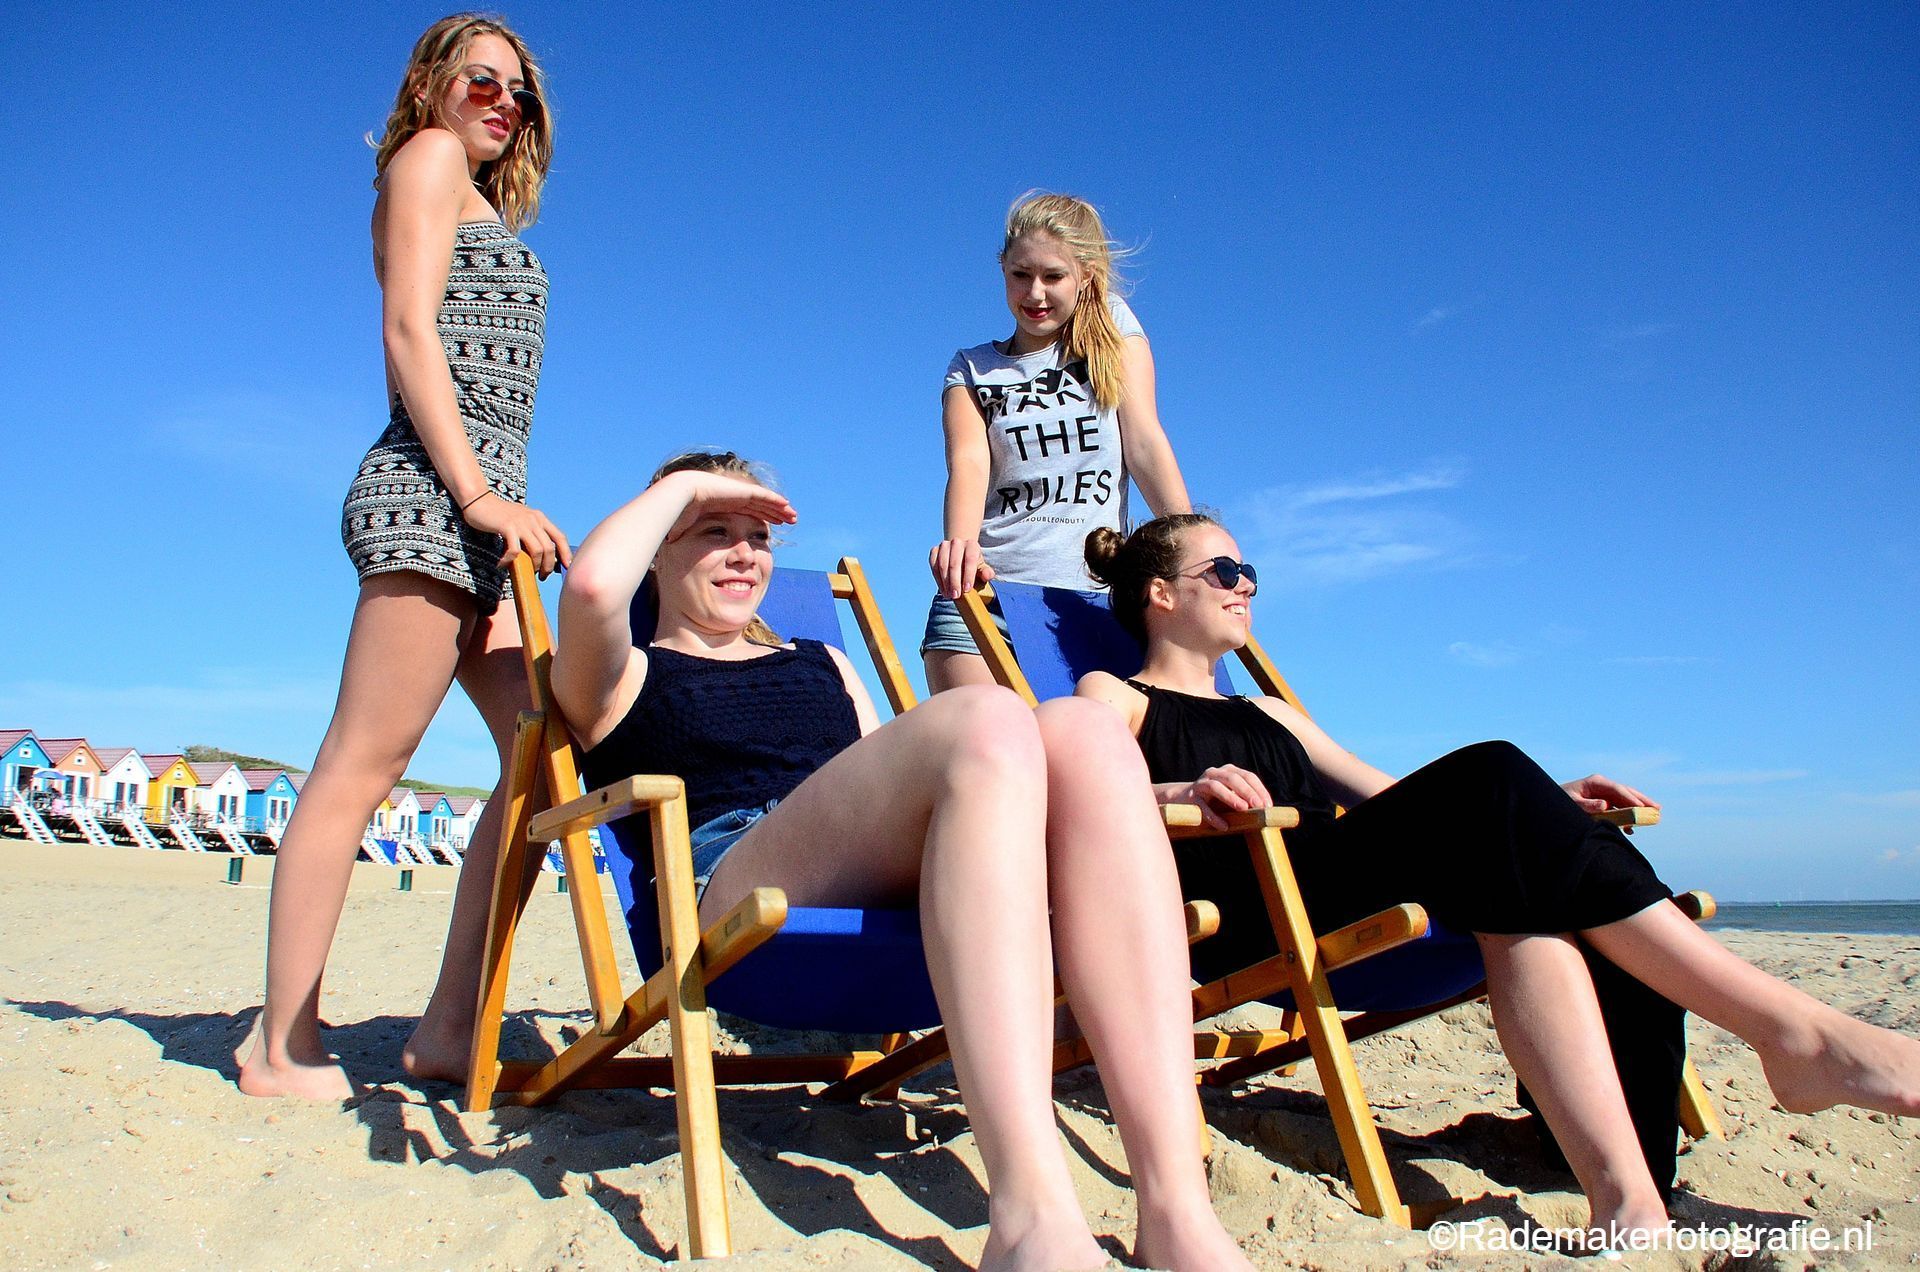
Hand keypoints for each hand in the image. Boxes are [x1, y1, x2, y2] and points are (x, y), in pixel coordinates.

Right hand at [464, 493, 572, 577]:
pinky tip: (502, 565)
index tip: (567, 566)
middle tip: (542, 576)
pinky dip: (510, 561)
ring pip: (537, 551)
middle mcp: (534, 519)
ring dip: (534, 566)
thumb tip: (542, 555)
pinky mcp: (508, 527)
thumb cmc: (500, 515)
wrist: (479, 501)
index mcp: (540, 518)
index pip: (560, 537)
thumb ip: (533, 532)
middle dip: (548, 566)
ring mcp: (521, 523)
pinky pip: (515, 550)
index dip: (566, 553)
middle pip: (549, 548)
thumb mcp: (522, 520)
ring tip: (528, 572)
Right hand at [663, 470, 797, 536]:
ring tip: (793, 517)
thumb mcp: (687, 531)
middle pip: (760, 507)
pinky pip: (764, 497)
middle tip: (789, 521)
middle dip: (775, 514)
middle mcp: (733, 498)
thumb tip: (674, 549)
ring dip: (780, 509)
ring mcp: (738, 493)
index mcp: (724, 507)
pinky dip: (776, 502)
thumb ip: (689, 539)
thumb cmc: (679, 514)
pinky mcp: (742, 491)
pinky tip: (787, 507)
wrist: (679, 497)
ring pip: (765, 502)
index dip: (760, 519)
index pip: (747, 513)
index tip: (770, 529)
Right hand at [928, 538, 995, 598]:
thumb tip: (987, 576)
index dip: (968, 575)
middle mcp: (957, 542)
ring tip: (949, 595)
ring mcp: (944, 545)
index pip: (970, 559)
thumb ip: (986, 572)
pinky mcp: (934, 550)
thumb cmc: (973, 564)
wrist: (960, 553)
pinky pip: (934, 566)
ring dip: (945, 582)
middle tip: (956, 596)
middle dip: (955, 581)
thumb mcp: (982, 568)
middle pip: (954, 563)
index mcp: (971, 544)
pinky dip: (938, 579)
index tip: (967, 589)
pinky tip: (943, 589)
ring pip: (943, 565)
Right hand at [1163, 765, 1273, 829]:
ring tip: (1243, 809)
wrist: (1182, 799)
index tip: (1268, 805)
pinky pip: (1203, 807)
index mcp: (1228, 771)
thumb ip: (1245, 799)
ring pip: (1216, 787)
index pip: (1247, 776)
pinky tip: (1224, 826)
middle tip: (1259, 806)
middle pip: (1233, 779)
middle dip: (1248, 792)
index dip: (1259, 789)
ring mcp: (1201, 784)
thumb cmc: (1214, 800)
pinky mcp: (1191, 797)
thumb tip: (1265, 810)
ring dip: (1231, 797)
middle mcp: (1214, 773)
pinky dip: (1214, 817)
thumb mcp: (1231, 795)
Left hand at [1561, 774, 1658, 829]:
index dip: (1631, 799)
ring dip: (1638, 809)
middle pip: (1626, 792)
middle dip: (1642, 801)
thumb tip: (1605, 805)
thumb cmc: (1559, 801)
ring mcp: (1603, 794)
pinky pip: (1618, 809)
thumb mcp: (1571, 803)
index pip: (1618, 790)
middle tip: (1657, 809)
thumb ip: (1587, 805)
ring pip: (1625, 800)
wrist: (1549, 802)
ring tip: (1653, 816)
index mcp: (1596, 782)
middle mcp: (1602, 786)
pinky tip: (1633, 829)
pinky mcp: (1602, 803)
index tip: (1643, 808)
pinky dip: (1626, 817)